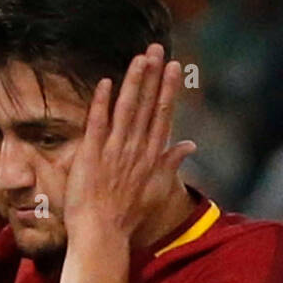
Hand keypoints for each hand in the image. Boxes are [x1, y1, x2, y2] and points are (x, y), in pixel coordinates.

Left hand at [64, 44, 194, 239]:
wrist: (103, 234)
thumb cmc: (127, 215)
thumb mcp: (157, 189)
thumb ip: (172, 163)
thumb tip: (191, 146)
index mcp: (151, 156)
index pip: (163, 115)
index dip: (169, 89)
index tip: (174, 66)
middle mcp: (136, 149)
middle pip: (148, 106)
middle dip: (154, 76)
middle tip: (158, 49)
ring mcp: (114, 151)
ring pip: (127, 110)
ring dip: (134, 83)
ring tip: (140, 59)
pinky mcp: (92, 155)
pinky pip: (98, 124)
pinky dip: (101, 104)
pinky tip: (105, 83)